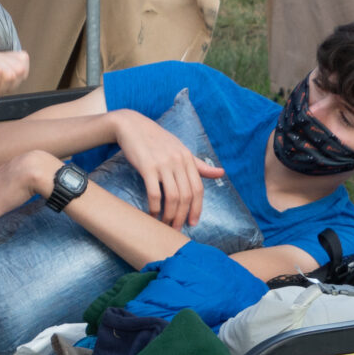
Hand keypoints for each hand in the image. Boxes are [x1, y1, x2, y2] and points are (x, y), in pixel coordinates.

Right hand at [109, 109, 223, 229]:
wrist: (132, 126)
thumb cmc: (156, 139)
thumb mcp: (180, 149)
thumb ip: (199, 164)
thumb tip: (221, 173)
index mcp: (188, 158)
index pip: (198, 189)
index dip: (197, 208)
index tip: (192, 222)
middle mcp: (178, 161)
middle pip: (186, 196)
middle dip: (182, 216)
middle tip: (176, 229)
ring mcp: (163, 164)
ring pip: (172, 197)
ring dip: (169, 215)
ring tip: (165, 225)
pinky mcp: (147, 166)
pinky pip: (154, 193)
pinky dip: (154, 207)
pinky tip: (152, 214)